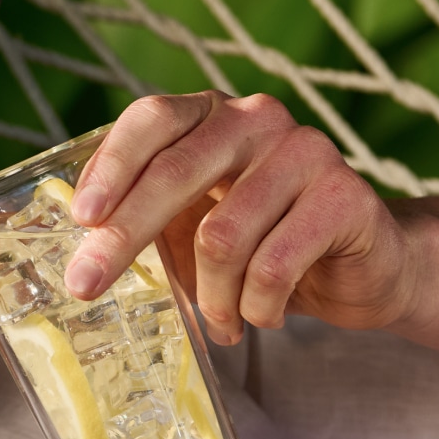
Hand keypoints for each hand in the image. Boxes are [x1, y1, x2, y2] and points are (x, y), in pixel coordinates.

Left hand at [65, 93, 415, 343]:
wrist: (359, 268)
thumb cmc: (261, 245)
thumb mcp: (192, 228)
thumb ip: (146, 221)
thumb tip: (79, 257)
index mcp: (211, 117)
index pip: (152, 119)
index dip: (112, 165)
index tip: (80, 218)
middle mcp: (257, 120)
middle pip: (175, 173)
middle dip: (123, 238)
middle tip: (85, 287)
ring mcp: (305, 151)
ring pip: (222, 236)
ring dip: (211, 297)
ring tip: (221, 322)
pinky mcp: (343, 196)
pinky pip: (272, 266)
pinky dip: (256, 308)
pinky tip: (263, 316)